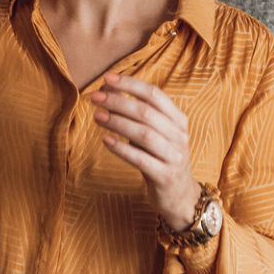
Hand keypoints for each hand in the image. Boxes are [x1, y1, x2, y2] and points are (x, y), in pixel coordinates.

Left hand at [88, 71, 200, 228]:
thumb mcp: (152, 132)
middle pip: (146, 112)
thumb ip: (134, 112)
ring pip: (144, 134)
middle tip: (94, 97)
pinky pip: (142, 160)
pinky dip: (122, 149)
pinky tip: (106, 141)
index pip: (154, 94)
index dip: (130, 84)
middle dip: (118, 101)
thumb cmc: (160, 157)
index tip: (106, 78)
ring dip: (117, 123)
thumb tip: (106, 89)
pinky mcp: (165, 176)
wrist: (179, 195)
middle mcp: (179, 135)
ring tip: (97, 116)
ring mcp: (174, 156)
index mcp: (178, 119)